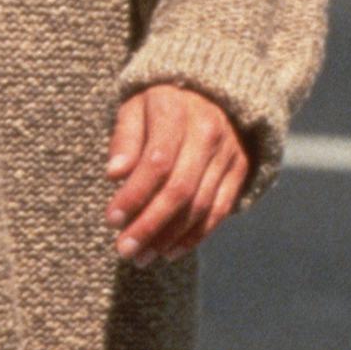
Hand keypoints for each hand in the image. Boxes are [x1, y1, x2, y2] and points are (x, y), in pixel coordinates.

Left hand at [107, 86, 251, 263]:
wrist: (211, 91)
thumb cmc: (159, 106)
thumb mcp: (135, 108)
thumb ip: (124, 138)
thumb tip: (114, 174)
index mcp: (176, 111)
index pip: (157, 162)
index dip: (134, 195)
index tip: (111, 220)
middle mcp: (208, 132)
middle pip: (180, 190)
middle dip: (149, 225)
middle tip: (124, 250)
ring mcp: (228, 153)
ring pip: (200, 205)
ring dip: (169, 237)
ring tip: (141, 258)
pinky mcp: (240, 170)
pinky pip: (219, 210)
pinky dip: (195, 236)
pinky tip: (169, 252)